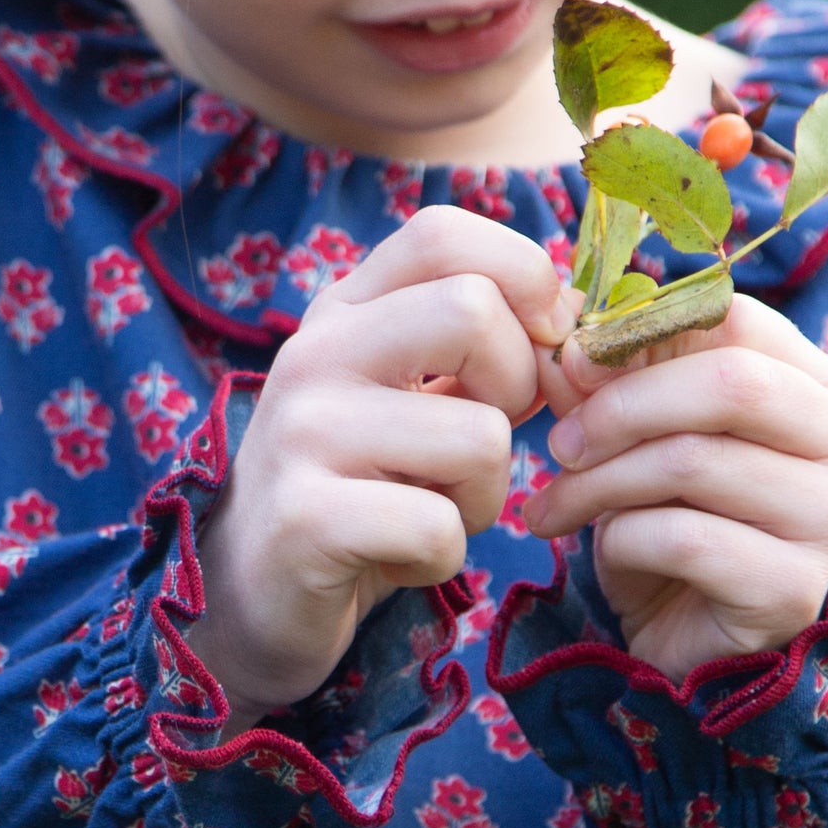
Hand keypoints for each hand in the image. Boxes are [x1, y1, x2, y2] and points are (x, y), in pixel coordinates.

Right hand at [189, 206, 576, 732]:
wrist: (251, 593)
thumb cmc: (359, 491)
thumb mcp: (413, 400)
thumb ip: (484, 351)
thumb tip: (576, 312)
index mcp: (343, 311)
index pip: (442, 234)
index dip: (521, 276)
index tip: (539, 344)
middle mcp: (314, 354)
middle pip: (472, 310)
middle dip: (515, 388)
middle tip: (479, 443)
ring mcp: (303, 433)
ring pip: (479, 438)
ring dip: (483, 498)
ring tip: (430, 514)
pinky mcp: (306, 518)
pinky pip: (439, 527)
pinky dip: (442, 558)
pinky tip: (397, 560)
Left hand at [524, 294, 827, 680]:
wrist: (684, 640)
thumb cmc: (669, 523)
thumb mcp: (636, 440)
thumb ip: (608, 383)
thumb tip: (564, 336)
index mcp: (821, 387)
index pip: (738, 319)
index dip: (643, 333)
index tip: (572, 365)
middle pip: (728, 384)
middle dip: (621, 408)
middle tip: (558, 444)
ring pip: (693, 462)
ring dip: (598, 483)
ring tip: (553, 506)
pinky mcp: (795, 589)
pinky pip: (683, 537)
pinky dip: (621, 540)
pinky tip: (606, 553)